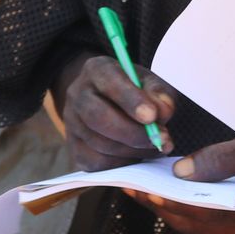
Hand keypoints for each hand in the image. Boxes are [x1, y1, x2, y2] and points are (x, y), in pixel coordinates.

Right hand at [53, 52, 173, 169]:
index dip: (131, 100)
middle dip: (133, 133)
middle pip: (98, 117)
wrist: (112, 103)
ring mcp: (72, 123)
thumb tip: (163, 112)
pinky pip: (97, 162)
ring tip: (158, 146)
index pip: (109, 82)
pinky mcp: (75, 148)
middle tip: (161, 139)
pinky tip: (139, 155)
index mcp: (96, 69)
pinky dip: (123, 163)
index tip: (152, 116)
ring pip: (99, 143)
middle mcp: (77, 94)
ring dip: (134, 150)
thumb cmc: (137, 91)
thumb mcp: (151, 84)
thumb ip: (160, 94)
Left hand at [143, 139, 234, 233]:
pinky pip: (208, 222)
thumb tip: (180, 172)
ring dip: (170, 208)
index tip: (145, 189)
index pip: (205, 212)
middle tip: (132, 186)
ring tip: (141, 188)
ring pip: (199, 226)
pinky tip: (166, 191)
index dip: (172, 202)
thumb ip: (220, 159)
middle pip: (196, 224)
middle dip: (162, 206)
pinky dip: (186, 208)